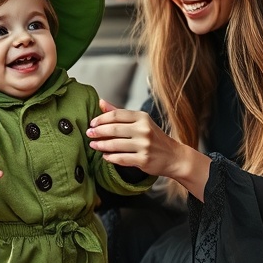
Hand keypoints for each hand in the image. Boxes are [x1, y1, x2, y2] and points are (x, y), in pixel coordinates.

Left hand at [88, 99, 210, 199]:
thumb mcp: (141, 122)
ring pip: (116, 144)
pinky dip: (110, 157)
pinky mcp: (143, 160)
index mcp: (142, 117)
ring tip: (93, 145)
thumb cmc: (154, 137)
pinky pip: (121, 158)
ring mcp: (144, 145)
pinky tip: (105, 156)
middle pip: (114, 128)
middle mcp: (144, 129)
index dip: (101, 118)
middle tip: (88, 134)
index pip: (117, 114)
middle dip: (98, 131)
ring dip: (101, 145)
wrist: (173, 156)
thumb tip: (101, 102)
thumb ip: (120, 113)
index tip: (92, 123)